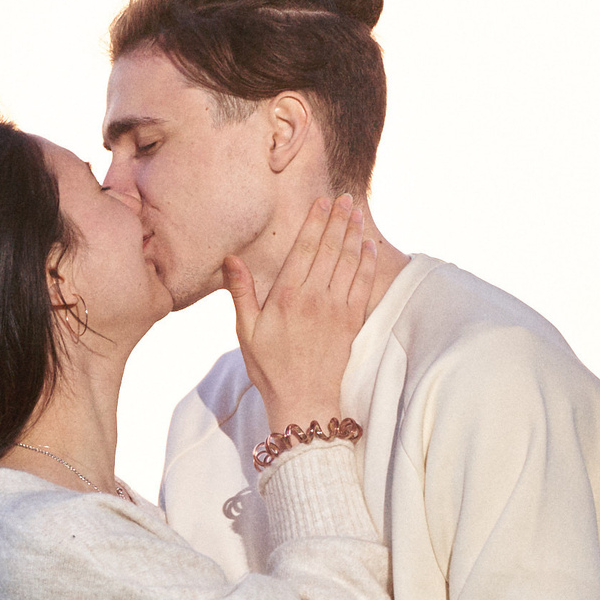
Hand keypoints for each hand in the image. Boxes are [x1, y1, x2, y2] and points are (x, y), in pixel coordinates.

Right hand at [222, 193, 384, 434]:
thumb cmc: (270, 368)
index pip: (304, 249)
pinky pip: (363, 284)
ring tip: (357, 214)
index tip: (322, 202)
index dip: (314, 222)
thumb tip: (231, 258)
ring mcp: (336, 309)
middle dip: (338, 220)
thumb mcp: (245, 331)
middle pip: (330, 249)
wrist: (303, 401)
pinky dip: (367, 262)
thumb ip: (241, 291)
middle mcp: (313, 297)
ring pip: (349, 261)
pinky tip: (368, 246)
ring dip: (354, 234)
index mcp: (285, 296)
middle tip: (346, 199)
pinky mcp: (352, 322)